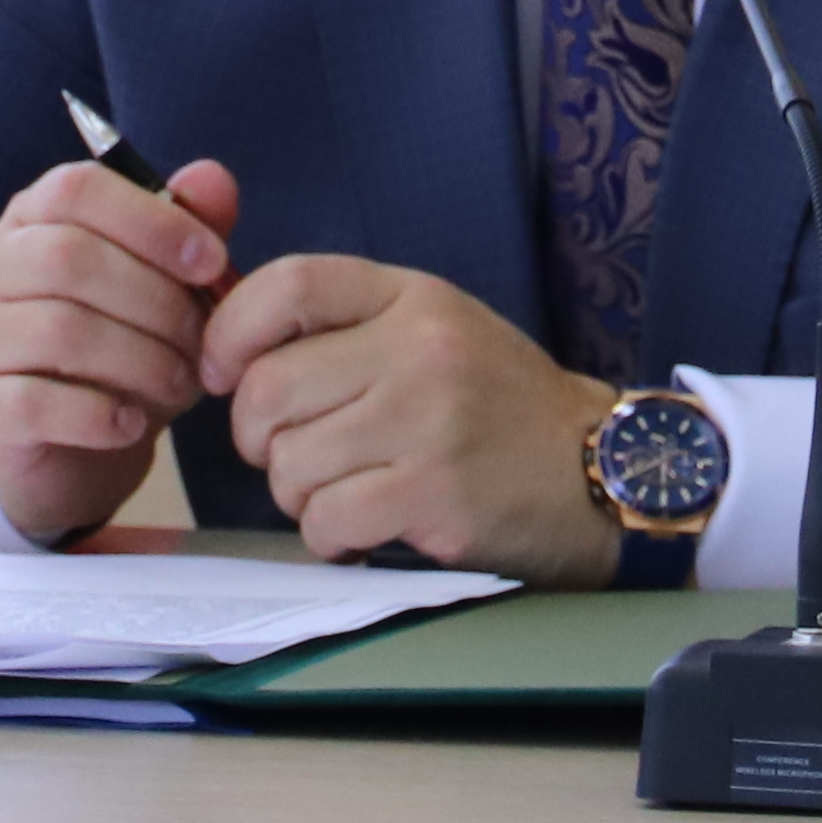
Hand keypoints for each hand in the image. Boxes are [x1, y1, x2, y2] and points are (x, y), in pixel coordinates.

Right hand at [0, 154, 239, 545]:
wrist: (74, 451)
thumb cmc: (121, 349)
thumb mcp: (163, 285)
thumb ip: (185, 228)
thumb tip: (213, 177)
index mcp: (32, 220)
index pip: (76, 188)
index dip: (152, 219)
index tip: (212, 262)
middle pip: (68, 257)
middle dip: (155, 298)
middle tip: (202, 338)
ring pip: (58, 331)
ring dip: (140, 359)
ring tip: (179, 383)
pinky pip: (35, 404)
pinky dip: (98, 415)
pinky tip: (131, 424)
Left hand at [197, 255, 624, 581]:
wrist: (600, 469)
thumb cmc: (500, 405)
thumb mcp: (434, 332)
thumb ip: (348, 329)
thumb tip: (227, 353)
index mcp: (413, 297)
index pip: (288, 285)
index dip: (230, 332)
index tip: (222, 373)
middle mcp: (419, 349)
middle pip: (268, 388)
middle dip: (257, 436)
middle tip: (288, 453)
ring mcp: (428, 423)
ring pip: (289, 464)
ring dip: (298, 494)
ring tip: (345, 492)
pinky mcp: (433, 496)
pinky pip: (326, 520)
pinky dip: (329, 537)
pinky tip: (364, 530)